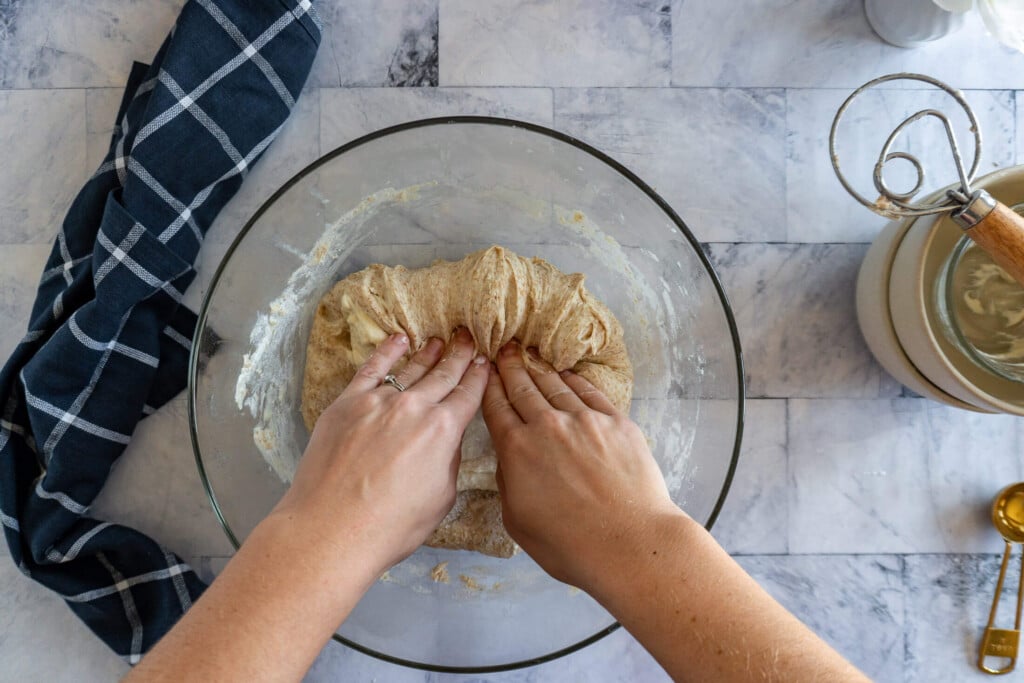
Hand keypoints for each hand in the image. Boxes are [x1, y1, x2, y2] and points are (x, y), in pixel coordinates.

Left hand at [273, 328, 488, 574]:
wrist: (331, 529)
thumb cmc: (390, 526)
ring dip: (428, 353)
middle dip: (459, 356)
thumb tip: (445, 440)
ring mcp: (378, 401)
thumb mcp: (441, 497)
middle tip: (467, 339)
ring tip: (438, 340)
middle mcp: (413, 408)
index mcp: (443, 430)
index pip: (467, 395)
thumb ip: (448, 460)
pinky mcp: (346, 404)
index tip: (484, 363)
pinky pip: (371, 369)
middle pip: (442, 375)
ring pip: (410, 369)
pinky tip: (398, 340)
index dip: (478, 378)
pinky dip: (387, 352)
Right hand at [481, 341, 678, 591]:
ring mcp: (585, 421)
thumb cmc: (570, 544)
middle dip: (511, 368)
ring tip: (531, 356)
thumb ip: (507, 483)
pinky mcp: (617, 423)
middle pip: (523, 388)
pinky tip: (567, 374)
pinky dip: (574, 380)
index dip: (490, 385)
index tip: (487, 370)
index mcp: (517, 450)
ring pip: (556, 386)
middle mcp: (547, 426)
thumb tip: (511, 460)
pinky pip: (590, 393)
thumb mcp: (517, 521)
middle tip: (505, 350)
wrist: (629, 544)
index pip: (497, 407)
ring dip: (540, 370)